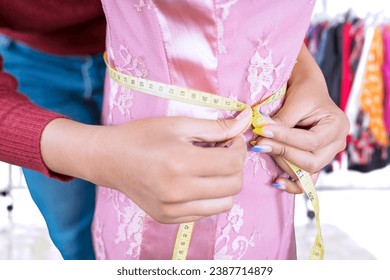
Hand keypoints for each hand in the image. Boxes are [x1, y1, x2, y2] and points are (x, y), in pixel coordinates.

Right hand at [41, 108, 251, 223]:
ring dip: (225, 184)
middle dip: (235, 166)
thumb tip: (247, 119)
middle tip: (222, 151)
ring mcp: (173, 210)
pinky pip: (206, 212)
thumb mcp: (178, 124)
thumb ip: (216, 126)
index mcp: (181, 164)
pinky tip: (195, 181)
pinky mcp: (169, 219)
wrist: (109, 159)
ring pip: (225, 204)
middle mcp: (178, 192)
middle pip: (234, 186)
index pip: (233, 164)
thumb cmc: (141, 136)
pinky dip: (209, 196)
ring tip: (209, 168)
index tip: (231, 139)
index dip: (239, 148)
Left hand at [252, 44, 349, 193]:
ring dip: (282, 164)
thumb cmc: (304, 92)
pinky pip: (306, 180)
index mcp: (337, 126)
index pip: (311, 141)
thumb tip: (262, 135)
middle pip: (311, 161)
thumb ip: (281, 121)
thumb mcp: (295, 102)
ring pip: (306, 172)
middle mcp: (336, 144)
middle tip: (259, 144)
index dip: (285, 139)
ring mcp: (326, 156)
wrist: (306, 90)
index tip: (263, 131)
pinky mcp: (314, 161)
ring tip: (262, 150)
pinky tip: (276, 182)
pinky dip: (291, 183)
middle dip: (282, 153)